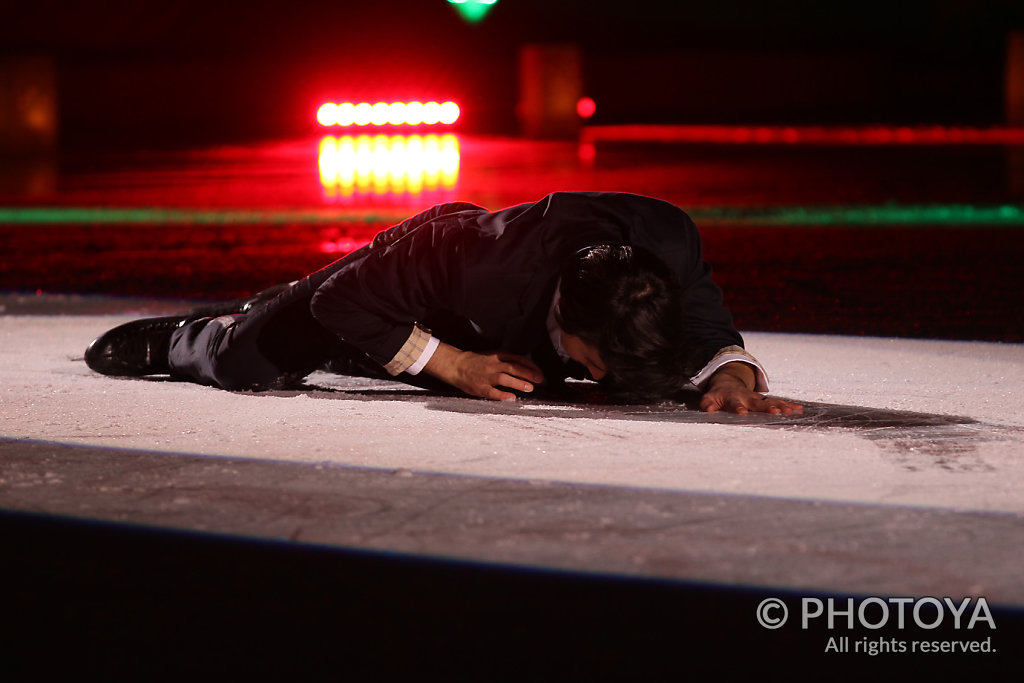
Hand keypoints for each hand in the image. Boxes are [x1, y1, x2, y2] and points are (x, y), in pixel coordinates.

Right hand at [425, 343, 545, 400]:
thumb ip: (507, 361)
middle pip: (514, 368)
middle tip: (540, 379)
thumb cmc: (476, 362)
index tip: (539, 372)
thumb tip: (525, 367)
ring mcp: (486, 376)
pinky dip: (502, 395)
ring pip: (504, 378)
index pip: (518, 359)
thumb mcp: (492, 356)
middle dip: (528, 373)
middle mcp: (493, 365)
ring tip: (529, 388)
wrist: (456, 365)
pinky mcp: (480, 387)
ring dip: (518, 383)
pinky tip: (511, 398)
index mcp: (497, 356)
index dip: (530, 366)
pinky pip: (492, 392)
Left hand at [699, 362, 802, 414]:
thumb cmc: (718, 394)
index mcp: (733, 398)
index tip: (742, 412)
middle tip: (776, 412)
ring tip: (792, 411)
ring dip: (781, 406)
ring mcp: (758, 398)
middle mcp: (748, 397)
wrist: (728, 381)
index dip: (738, 408)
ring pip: (771, 401)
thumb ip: (708, 404)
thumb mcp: (709, 398)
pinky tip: (798, 409)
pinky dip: (788, 405)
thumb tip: (707, 410)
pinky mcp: (765, 399)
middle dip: (767, 407)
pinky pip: (778, 402)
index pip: (735, 403)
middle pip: (758, 402)